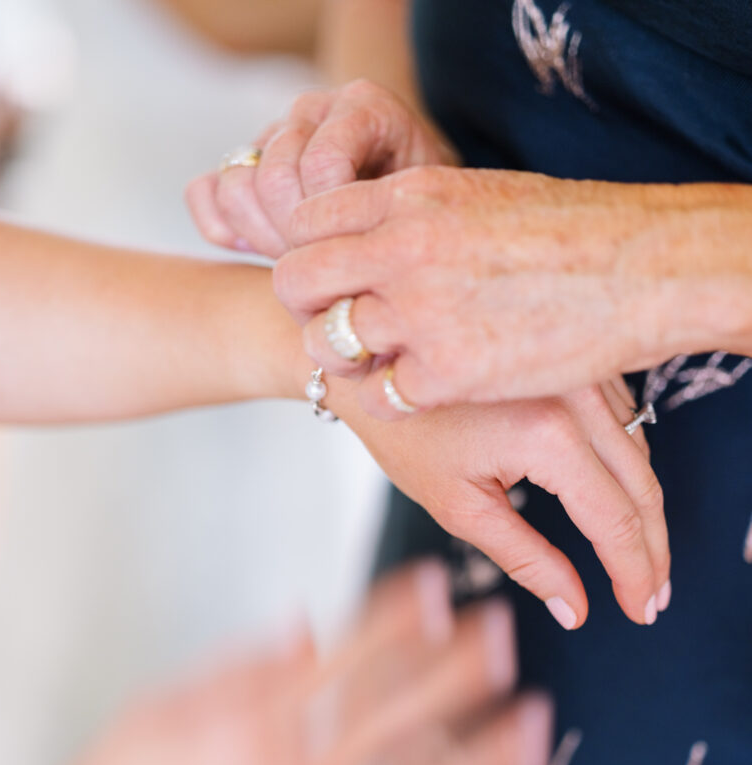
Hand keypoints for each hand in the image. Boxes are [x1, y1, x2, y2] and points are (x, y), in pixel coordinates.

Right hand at [0, 564, 549, 764]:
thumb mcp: (156, 718)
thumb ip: (238, 670)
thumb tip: (304, 629)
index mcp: (246, 723)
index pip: (343, 651)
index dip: (399, 613)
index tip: (439, 585)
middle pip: (397, 709)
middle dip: (460, 665)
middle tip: (503, 631)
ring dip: (487, 757)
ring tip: (535, 724)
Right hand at [186, 80, 456, 258]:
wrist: (408, 200)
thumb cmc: (424, 214)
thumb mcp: (427, 213)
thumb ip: (397, 219)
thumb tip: (347, 261)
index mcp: (365, 107)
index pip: (322, 166)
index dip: (330, 224)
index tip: (351, 254)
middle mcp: (314, 111)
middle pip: (273, 178)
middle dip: (294, 238)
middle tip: (323, 267)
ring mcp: (272, 134)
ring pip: (236, 187)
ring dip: (263, 238)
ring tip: (299, 260)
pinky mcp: (242, 164)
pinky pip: (204, 193)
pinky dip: (222, 230)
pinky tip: (258, 250)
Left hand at [276, 166, 751, 411]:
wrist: (639, 269)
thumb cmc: (570, 229)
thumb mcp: (477, 192)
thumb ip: (413, 212)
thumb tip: (374, 231)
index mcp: (408, 197)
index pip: (305, 222)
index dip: (306, 254)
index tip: (328, 280)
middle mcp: (401, 250)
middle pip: (295, 282)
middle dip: (305, 308)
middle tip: (336, 325)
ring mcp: (422, 313)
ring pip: (327, 343)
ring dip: (344, 359)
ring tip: (379, 361)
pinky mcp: (449, 374)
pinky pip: (380, 395)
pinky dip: (392, 400)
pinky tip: (419, 392)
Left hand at [329, 379, 670, 627]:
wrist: (377, 364)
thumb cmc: (405, 434)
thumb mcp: (459, 506)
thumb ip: (525, 560)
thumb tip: (575, 609)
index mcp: (547, 434)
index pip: (615, 519)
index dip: (634, 573)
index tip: (641, 612)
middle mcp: (576, 396)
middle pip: (642, 487)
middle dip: (653, 551)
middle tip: (652, 601)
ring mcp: (582, 372)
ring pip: (640, 453)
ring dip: (646, 510)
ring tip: (643, 561)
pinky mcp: (577, 364)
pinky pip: (624, 422)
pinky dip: (630, 468)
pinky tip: (623, 503)